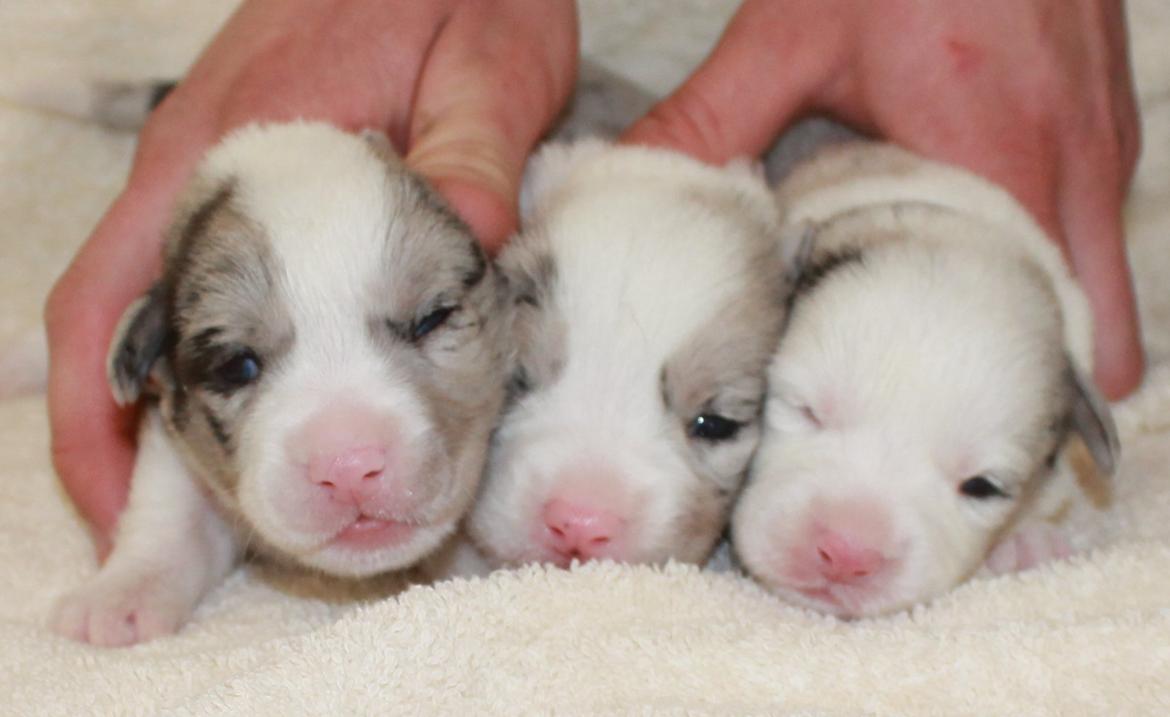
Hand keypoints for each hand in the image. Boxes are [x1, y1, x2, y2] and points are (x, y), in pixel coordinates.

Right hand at [45, 0, 577, 556]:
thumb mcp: (489, 67)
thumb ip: (470, 160)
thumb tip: (464, 260)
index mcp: (232, 148)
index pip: (114, 297)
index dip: (99, 417)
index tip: (121, 512)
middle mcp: (204, 160)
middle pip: (114, 316)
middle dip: (119, 431)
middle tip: (157, 538)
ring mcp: (223, 161)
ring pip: (154, 296)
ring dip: (164, 394)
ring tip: (214, 492)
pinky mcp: (260, 165)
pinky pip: (204, 266)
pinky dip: (214, 342)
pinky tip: (262, 392)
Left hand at [624, 0, 1141, 399]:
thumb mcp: (789, 34)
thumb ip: (708, 123)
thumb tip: (629, 186)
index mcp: (988, 152)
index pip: (1007, 314)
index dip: (977, 388)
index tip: (935, 438)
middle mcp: (1070, 163)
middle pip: (1081, 327)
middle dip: (1022, 381)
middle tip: (948, 423)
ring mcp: (1104, 144)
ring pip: (1097, 285)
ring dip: (1042, 328)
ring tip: (965, 365)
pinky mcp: (1109, 121)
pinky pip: (1095, 230)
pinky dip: (1052, 268)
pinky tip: (982, 271)